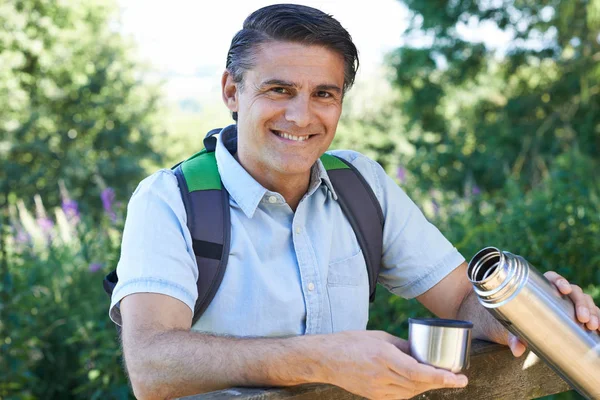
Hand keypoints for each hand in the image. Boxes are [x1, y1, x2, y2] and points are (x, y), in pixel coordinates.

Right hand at [319, 330, 467, 399]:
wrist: (326, 359)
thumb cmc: (352, 342)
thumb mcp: (380, 337)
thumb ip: (402, 347)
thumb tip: (423, 352)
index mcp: (383, 356)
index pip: (419, 372)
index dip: (441, 377)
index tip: (460, 378)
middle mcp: (381, 375)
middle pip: (418, 384)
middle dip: (439, 381)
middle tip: (456, 378)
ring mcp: (377, 389)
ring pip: (411, 392)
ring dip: (427, 386)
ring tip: (439, 379)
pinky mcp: (374, 396)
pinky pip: (400, 397)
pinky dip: (412, 391)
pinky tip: (417, 384)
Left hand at [506, 271, 599, 357]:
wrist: (526, 329)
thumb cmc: (520, 323)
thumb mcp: (515, 329)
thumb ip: (514, 338)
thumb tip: (516, 351)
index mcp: (542, 288)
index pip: (552, 278)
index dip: (560, 281)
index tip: (564, 289)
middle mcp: (559, 293)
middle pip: (574, 291)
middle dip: (581, 304)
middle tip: (583, 319)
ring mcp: (571, 303)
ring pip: (586, 301)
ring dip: (593, 312)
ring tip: (593, 326)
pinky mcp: (580, 314)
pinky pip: (594, 313)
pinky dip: (599, 319)